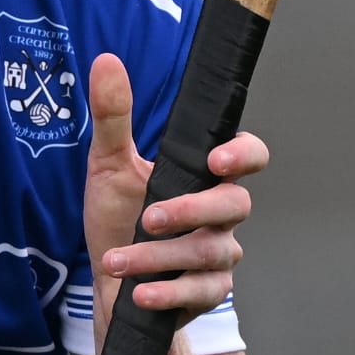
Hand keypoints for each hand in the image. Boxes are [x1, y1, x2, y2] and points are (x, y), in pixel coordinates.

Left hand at [84, 51, 267, 324]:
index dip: (243, 155)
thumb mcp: (107, 166)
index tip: (216, 161)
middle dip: (193, 211)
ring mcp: (217, 255)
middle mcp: (220, 214)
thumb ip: (113, 117)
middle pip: (235, 205)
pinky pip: (203, 293)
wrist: (108, 287)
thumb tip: (106, 60)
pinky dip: (168, 293)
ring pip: (210, 252)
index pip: (248, 156)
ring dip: (160, 257)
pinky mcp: (207, 293)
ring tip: (118, 261)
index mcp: (204, 176)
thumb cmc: (116, 220)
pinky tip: (138, 294)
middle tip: (151, 217)